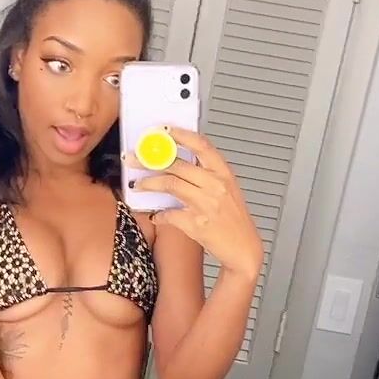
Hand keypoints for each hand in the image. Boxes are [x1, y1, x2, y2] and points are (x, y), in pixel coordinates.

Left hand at [130, 126, 263, 279]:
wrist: (244, 248)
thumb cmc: (234, 220)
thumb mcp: (227, 190)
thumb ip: (207, 175)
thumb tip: (178, 165)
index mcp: (224, 173)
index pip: (201, 145)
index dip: (180, 135)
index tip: (163, 130)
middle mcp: (216, 185)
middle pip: (177, 164)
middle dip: (150, 160)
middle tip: (134, 159)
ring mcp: (206, 204)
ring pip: (170, 184)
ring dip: (149, 183)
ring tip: (138, 184)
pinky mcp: (197, 223)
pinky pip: (169, 213)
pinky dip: (159, 214)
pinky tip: (156, 215)